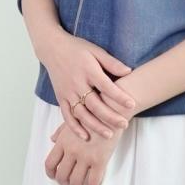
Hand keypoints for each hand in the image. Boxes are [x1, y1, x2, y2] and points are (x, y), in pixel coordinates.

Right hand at [35, 28, 137, 142]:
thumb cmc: (78, 49)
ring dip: (95, 126)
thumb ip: (111, 62)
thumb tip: (129, 71)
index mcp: (88, 70)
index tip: (132, 104)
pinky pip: (67, 115)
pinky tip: (86, 137)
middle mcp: (77, 83)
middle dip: (110, 116)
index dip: (119, 96)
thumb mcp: (96, 51)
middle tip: (124, 124)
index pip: (106, 86)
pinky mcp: (60, 98)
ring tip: (109, 135)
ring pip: (81, 113)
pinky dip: (75, 127)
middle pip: (94, 104)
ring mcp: (67, 92)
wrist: (53, 48)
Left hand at [45, 115, 124, 184]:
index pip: (50, 163)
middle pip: (61, 175)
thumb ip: (62, 130)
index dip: (51, 173)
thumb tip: (52, 138)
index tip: (55, 176)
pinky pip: (93, 182)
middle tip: (69, 182)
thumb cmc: (93, 111)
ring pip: (76, 182)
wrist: (111, 108)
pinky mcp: (100, 160)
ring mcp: (85, 156)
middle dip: (64, 182)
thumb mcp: (73, 118)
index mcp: (63, 141)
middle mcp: (71, 150)